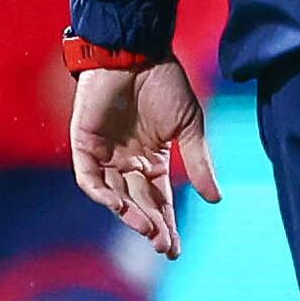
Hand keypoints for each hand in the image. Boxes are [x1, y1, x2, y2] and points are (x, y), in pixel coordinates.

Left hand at [70, 58, 221, 259]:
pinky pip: (88, 178)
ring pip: (114, 196)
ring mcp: (104, 154)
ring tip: (148, 229)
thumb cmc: (164, 83)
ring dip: (130, 215)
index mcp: (151, 159)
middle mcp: (126, 161)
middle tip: (163, 247)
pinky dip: (102, 194)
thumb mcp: (189, 126)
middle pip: (138, 203)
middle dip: (151, 226)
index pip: (159, 200)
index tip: (174, 250)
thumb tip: (215, 200)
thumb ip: (198, 162)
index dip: (167, 225)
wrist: (136, 50)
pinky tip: (120, 206)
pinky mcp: (84, 143)